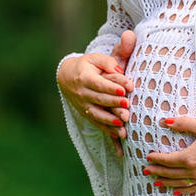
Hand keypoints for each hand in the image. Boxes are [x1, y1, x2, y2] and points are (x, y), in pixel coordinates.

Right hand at [58, 31, 135, 153]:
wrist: (67, 77)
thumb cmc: (89, 65)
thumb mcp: (97, 57)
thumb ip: (112, 57)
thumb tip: (123, 55)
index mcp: (84, 77)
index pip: (98, 83)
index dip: (111, 87)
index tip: (125, 89)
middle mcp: (82, 93)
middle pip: (99, 100)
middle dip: (114, 103)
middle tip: (128, 106)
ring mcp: (83, 106)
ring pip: (96, 115)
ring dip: (109, 121)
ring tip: (123, 125)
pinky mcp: (86, 115)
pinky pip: (97, 125)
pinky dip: (108, 133)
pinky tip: (119, 140)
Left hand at [142, 116, 195, 192]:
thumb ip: (183, 123)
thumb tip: (166, 121)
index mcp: (191, 156)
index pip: (168, 160)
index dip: (157, 159)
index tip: (149, 157)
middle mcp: (195, 170)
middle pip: (171, 173)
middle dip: (157, 171)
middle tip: (146, 170)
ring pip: (180, 183)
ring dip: (167, 182)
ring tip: (156, 182)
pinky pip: (194, 189)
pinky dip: (183, 190)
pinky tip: (176, 191)